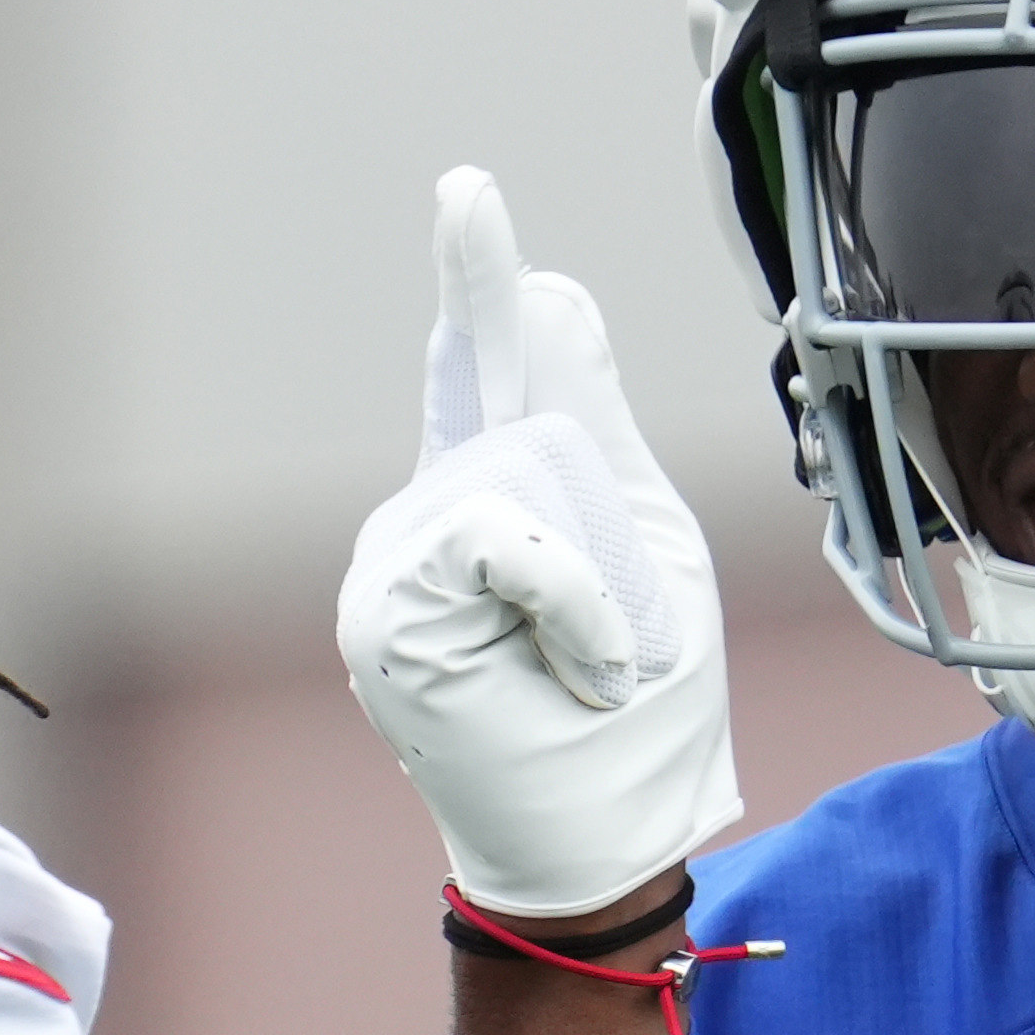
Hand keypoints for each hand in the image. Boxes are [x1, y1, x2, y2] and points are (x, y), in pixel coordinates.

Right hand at [341, 168, 742, 922]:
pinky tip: (579, 666)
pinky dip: (566, 599)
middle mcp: (430, 513)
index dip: (479, 279)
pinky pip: (496, 534)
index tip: (469, 194)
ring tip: (590, 665)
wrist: (607, 840)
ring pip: (513, 477)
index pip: (486, 364)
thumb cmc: (633, 712)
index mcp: (496, 496)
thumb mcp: (646, 546)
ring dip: (592, 581)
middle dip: (606, 532)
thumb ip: (594, 425)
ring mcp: (395, 558)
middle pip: (534, 424)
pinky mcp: (387, 603)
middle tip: (611, 644)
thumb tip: (554, 290)